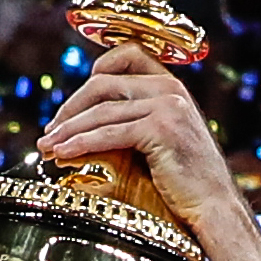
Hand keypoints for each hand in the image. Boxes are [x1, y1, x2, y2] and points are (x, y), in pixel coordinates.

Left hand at [37, 47, 233, 225]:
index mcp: (171, 85)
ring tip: (47, 147)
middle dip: (70, 108)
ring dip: (68, 130)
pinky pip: (109, 133)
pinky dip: (81, 143)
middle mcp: (170, 89)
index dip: (95, 70)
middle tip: (49, 132)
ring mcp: (167, 107)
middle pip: (103, 84)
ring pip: (101, 111)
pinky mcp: (160, 129)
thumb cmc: (185, 180)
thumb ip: (134, 119)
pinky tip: (63, 153)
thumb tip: (81, 122)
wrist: (214, 205)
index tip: (72, 102)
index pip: (128, 54)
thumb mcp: (160, 138)